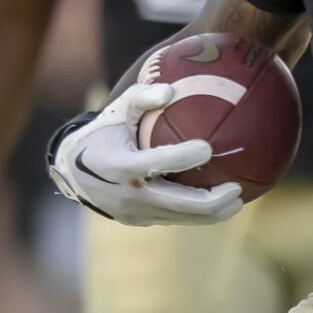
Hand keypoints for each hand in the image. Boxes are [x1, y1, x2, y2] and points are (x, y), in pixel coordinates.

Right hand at [47, 82, 244, 225]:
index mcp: (121, 166)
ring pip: (183, 218)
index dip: (182, 157)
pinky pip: (176, 219)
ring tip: (237, 201)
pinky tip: (220, 204)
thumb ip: (141, 97)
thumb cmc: (103, 135)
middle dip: (213, 200)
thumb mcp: (116, 111)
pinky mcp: (142, 222)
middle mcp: (130, 195)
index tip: (208, 148)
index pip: (156, 163)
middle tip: (237, 188)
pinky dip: (200, 214)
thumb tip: (171, 90)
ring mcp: (136, 213)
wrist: (74, 174)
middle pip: (180, 204)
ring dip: (214, 213)